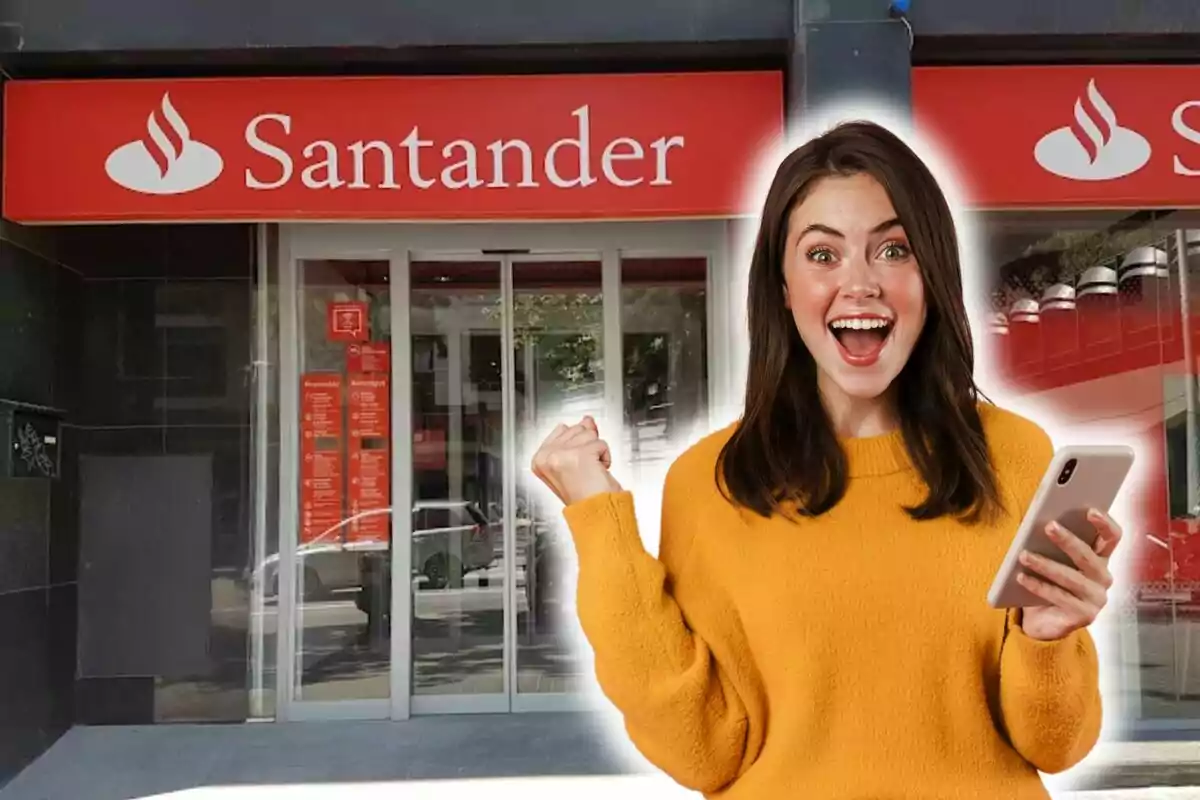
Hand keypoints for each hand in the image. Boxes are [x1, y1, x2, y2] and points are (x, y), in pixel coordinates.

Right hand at [530, 416, 622, 505]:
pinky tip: (598, 471)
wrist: (596, 514)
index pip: (562, 429)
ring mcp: (562, 454)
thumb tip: (586, 419)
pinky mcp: (579, 454)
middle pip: (576, 428)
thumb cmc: (586, 496)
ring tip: (590, 471)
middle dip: (587, 445)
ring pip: (589, 433)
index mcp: (539, 459)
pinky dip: (606, 457)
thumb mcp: (573, 462)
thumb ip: (575, 438)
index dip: (577, 442)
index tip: (577, 459)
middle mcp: (547, 456)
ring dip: (597, 452)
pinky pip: (601, 443)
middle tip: (585, 469)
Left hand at [1016, 508, 1122, 640]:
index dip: (1105, 523)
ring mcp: (1096, 598)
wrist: (1042, 619)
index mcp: (1100, 558)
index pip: (1112, 537)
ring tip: (1024, 555)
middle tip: (1048, 526)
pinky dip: (1038, 586)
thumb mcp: (1051, 558)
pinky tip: (1021, 577)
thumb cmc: (1048, 581)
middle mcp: (1103, 578)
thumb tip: (1039, 519)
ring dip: (1045, 564)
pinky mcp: (1085, 615)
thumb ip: (1052, 541)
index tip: (1090, 510)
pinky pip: (1059, 597)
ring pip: (1071, 577)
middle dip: (1067, 540)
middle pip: (1088, 556)